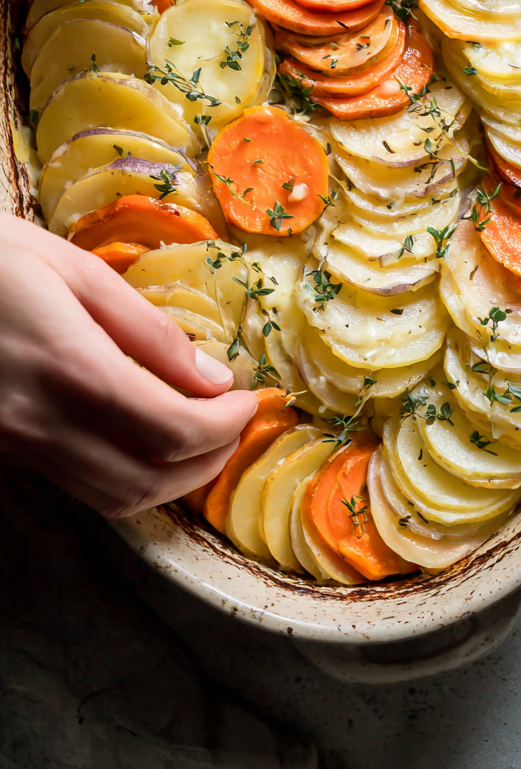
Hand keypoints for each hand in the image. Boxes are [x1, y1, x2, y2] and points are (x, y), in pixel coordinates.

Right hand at [0, 217, 255, 517]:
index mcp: (72, 368)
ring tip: (202, 440)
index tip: (248, 398)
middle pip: (149, 481)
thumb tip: (212, 375)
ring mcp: (19, 445)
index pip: (175, 429)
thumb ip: (146, 329)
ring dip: (171, 482)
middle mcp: (44, 422)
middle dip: (209, 462)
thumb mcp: (74, 269)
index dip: (226, 424)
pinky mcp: (6, 450)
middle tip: (235, 424)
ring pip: (113, 499)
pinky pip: (79, 486)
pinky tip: (146, 442)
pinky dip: (128, 480)